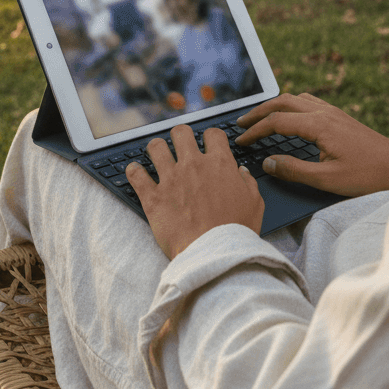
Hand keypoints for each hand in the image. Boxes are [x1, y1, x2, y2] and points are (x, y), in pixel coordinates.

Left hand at [126, 125, 264, 259]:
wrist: (213, 255)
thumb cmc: (236, 232)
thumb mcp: (254, 204)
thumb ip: (248, 182)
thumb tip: (241, 171)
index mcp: (219, 164)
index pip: (212, 134)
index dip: (211, 137)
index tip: (208, 144)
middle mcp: (193, 165)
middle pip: (181, 133)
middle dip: (181, 136)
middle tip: (181, 146)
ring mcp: (171, 179)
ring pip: (156, 147)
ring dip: (156, 149)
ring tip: (158, 155)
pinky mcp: (153, 197)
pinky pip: (136, 174)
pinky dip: (134, 171)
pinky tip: (136, 171)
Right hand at [235, 93, 388, 196]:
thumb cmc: (367, 175)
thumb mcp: (326, 180)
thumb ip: (294, 170)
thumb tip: (268, 162)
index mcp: (318, 125)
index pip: (276, 122)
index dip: (255, 131)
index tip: (241, 141)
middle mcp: (324, 112)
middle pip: (282, 102)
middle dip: (258, 112)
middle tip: (241, 124)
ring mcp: (333, 111)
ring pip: (295, 98)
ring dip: (274, 106)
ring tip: (259, 118)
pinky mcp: (340, 116)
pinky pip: (308, 102)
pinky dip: (290, 105)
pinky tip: (289, 117)